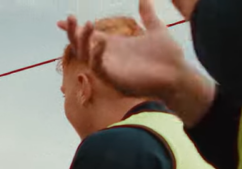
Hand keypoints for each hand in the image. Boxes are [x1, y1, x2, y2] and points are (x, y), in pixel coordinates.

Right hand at [59, 1, 210, 122]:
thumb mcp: (157, 29)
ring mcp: (110, 69)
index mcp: (115, 46)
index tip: (62, 20)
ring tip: (88, 24)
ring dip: (83, 40)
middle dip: (73, 32)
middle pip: (81, 46)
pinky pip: (98, 68)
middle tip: (71, 17)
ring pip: (85, 56)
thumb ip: (148, 15)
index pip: (89, 36)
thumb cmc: (168, 57)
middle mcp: (108, 58)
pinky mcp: (114, 79)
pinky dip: (97, 55)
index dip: (75, 28)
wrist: (178, 75)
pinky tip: (102, 41)